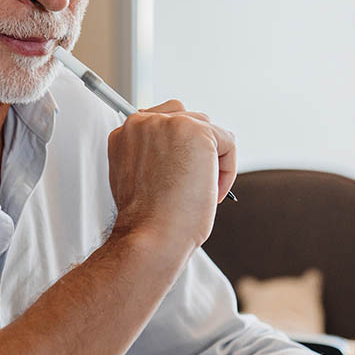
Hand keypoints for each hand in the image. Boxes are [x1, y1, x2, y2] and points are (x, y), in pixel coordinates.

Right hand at [106, 99, 236, 251]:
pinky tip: (212, 192)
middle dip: (196, 151)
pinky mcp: (197, 132)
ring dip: (212, 160)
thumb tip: (180, 155)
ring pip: (207, 129)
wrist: (151, 235)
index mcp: (126, 134)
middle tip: (194, 185)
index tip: (178, 177)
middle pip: (186, 119)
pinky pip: (227, 142)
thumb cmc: (146, 220)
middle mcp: (143, 122)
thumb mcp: (138, 179)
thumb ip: (151, 157)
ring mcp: (169, 123)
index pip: (161, 124)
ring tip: (202, 191)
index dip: (176, 151)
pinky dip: (228, 169)